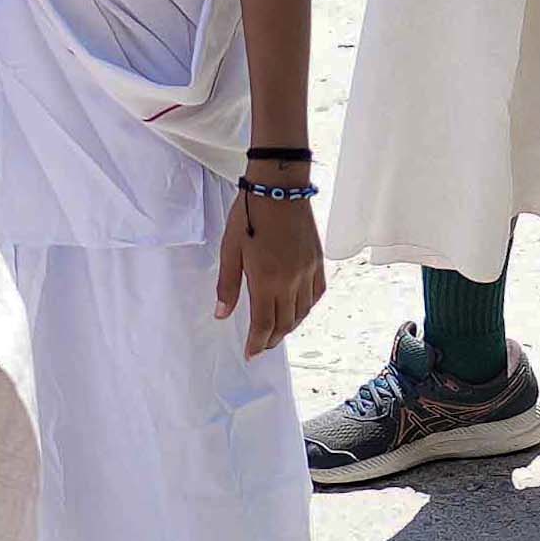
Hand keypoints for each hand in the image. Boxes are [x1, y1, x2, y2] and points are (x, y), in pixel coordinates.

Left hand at [210, 189, 326, 352]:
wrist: (279, 187)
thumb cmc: (249, 214)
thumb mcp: (230, 250)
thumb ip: (228, 286)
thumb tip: (222, 314)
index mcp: (267, 280)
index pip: (264, 324)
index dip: (257, 344)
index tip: (250, 354)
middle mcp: (291, 280)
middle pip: (285, 323)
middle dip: (271, 339)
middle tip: (261, 345)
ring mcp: (308, 271)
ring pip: (303, 312)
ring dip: (289, 326)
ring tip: (277, 331)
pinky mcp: (317, 260)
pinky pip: (316, 294)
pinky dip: (307, 308)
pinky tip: (298, 309)